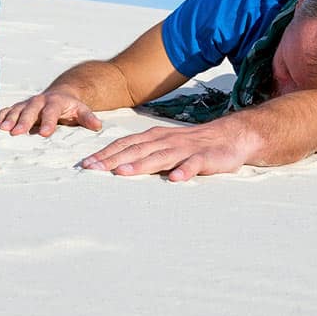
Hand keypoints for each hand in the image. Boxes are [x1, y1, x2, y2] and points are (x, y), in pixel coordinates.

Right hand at [0, 89, 102, 136]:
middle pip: (30, 111)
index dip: (48, 122)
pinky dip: (0, 116)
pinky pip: (8, 110)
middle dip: (23, 121)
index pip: (51, 112)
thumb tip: (98, 126)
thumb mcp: (81, 110)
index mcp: (55, 102)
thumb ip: (88, 118)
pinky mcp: (19, 107)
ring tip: (2, 129)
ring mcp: (28, 103)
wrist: (61, 94)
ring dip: (9, 119)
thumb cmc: (71, 107)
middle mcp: (39, 101)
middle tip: (16, 132)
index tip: (44, 133)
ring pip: (17, 110)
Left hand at [79, 119, 261, 181]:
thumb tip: (116, 166)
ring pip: (160, 157)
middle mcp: (166, 140)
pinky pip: (193, 165)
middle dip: (113, 159)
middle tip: (93, 169)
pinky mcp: (204, 158)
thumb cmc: (192, 145)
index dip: (105, 154)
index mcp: (154, 137)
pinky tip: (175, 179)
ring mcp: (185, 149)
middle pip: (136, 150)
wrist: (230, 136)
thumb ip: (144, 153)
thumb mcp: (164, 145)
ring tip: (122, 173)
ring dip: (140, 164)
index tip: (86, 164)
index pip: (125, 144)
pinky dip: (184, 171)